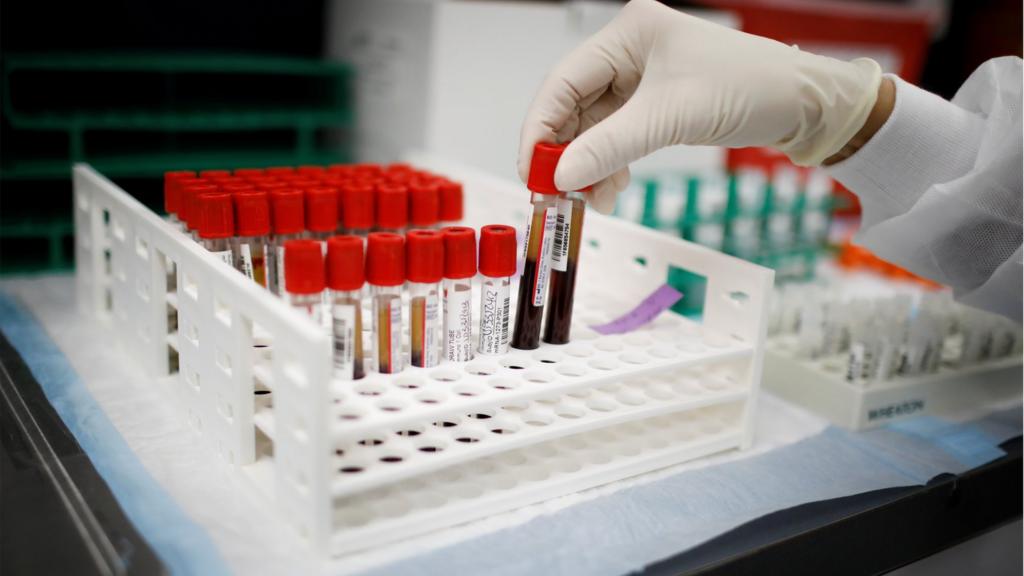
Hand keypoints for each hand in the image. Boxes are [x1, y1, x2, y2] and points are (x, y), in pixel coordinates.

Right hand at [517, 0, 881, 212]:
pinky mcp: (656, 105)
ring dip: (588, 166)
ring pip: (594, 128)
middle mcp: (630, 52)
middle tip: (553, 194)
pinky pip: (617, 138)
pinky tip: (611, 188)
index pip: (562, 82)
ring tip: (589, 200)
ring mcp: (642, 80)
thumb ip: (610, 146)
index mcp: (629, 34)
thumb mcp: (671, 116)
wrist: (805, 106)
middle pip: (573, 107)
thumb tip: (561, 174)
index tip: (531, 170)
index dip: (540, 130)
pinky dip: (610, 165)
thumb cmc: (753, 86)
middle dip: (564, 154)